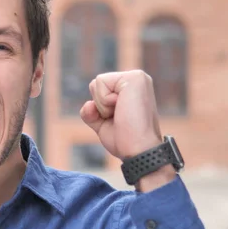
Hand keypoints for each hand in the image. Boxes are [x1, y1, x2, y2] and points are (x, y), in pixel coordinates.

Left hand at [80, 70, 174, 190]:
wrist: (139, 151)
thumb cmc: (125, 140)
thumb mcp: (103, 124)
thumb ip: (92, 112)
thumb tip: (88, 104)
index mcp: (132, 88)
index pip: (100, 89)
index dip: (100, 108)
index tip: (118, 119)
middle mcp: (137, 79)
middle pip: (96, 84)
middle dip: (100, 105)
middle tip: (120, 117)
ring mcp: (137, 77)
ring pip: (97, 82)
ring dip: (103, 105)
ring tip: (122, 114)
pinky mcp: (135, 78)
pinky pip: (100, 82)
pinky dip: (104, 101)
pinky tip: (122, 109)